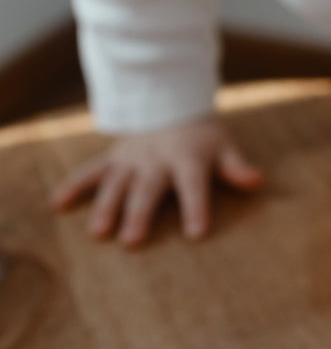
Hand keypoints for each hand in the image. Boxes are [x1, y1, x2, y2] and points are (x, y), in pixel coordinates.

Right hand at [51, 115, 262, 245]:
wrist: (169, 107)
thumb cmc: (202, 139)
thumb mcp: (223, 146)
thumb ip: (236, 166)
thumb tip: (256, 181)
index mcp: (187, 158)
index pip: (193, 185)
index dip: (196, 208)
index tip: (196, 234)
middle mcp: (155, 159)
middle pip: (148, 189)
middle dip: (139, 214)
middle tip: (132, 242)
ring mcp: (130, 159)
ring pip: (115, 183)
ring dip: (105, 206)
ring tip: (97, 233)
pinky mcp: (111, 159)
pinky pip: (89, 171)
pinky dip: (73, 185)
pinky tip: (57, 203)